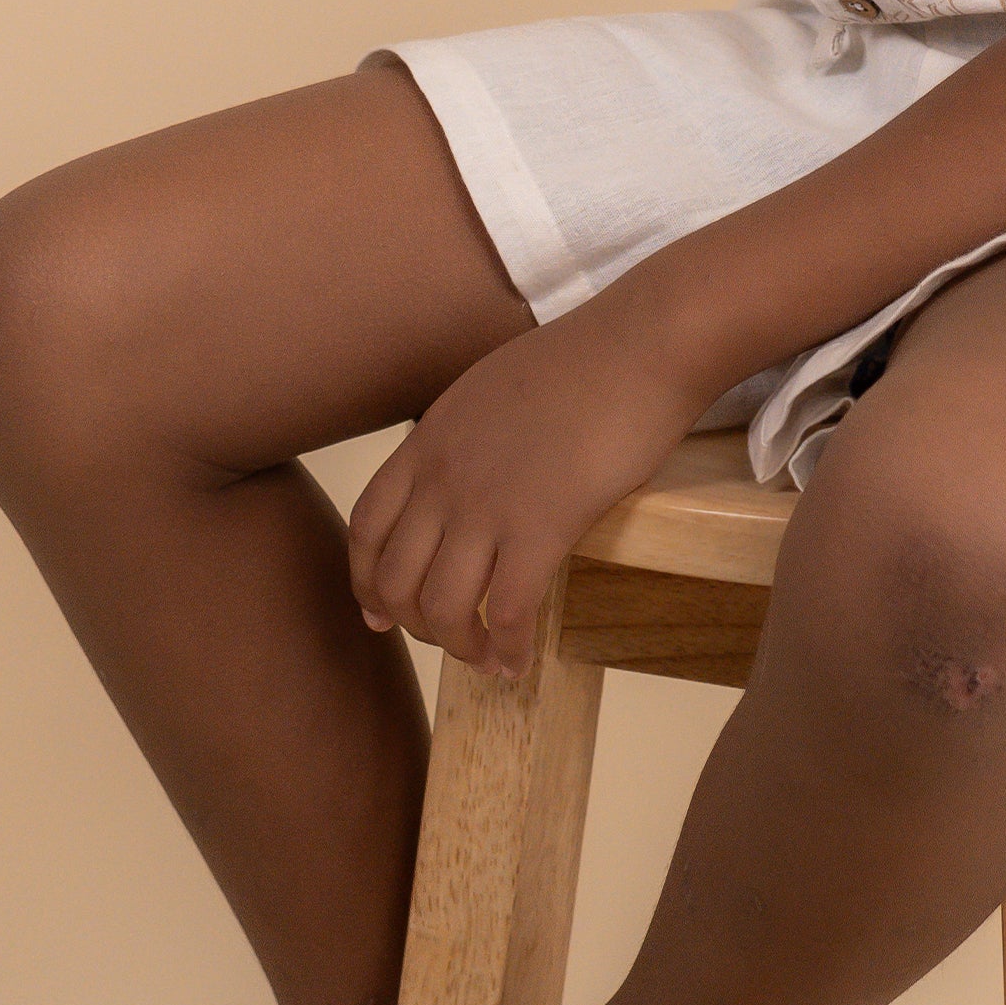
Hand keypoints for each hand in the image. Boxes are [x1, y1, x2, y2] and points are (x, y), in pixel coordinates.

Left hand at [347, 298, 704, 677]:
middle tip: (447, 637)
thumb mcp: (492, 388)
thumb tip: (468, 474)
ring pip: (442, 607)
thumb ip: (464, 436)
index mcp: (428, 439)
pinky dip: (509, 648)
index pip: (364, 526)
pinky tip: (520, 660)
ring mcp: (488, 504)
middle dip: (413, 624)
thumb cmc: (585, 358)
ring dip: (459, 646)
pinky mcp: (542, 526)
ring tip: (485, 656)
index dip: (364, 580)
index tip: (379, 613)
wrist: (641, 344)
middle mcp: (444, 478)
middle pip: (395, 579)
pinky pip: (508, 611)